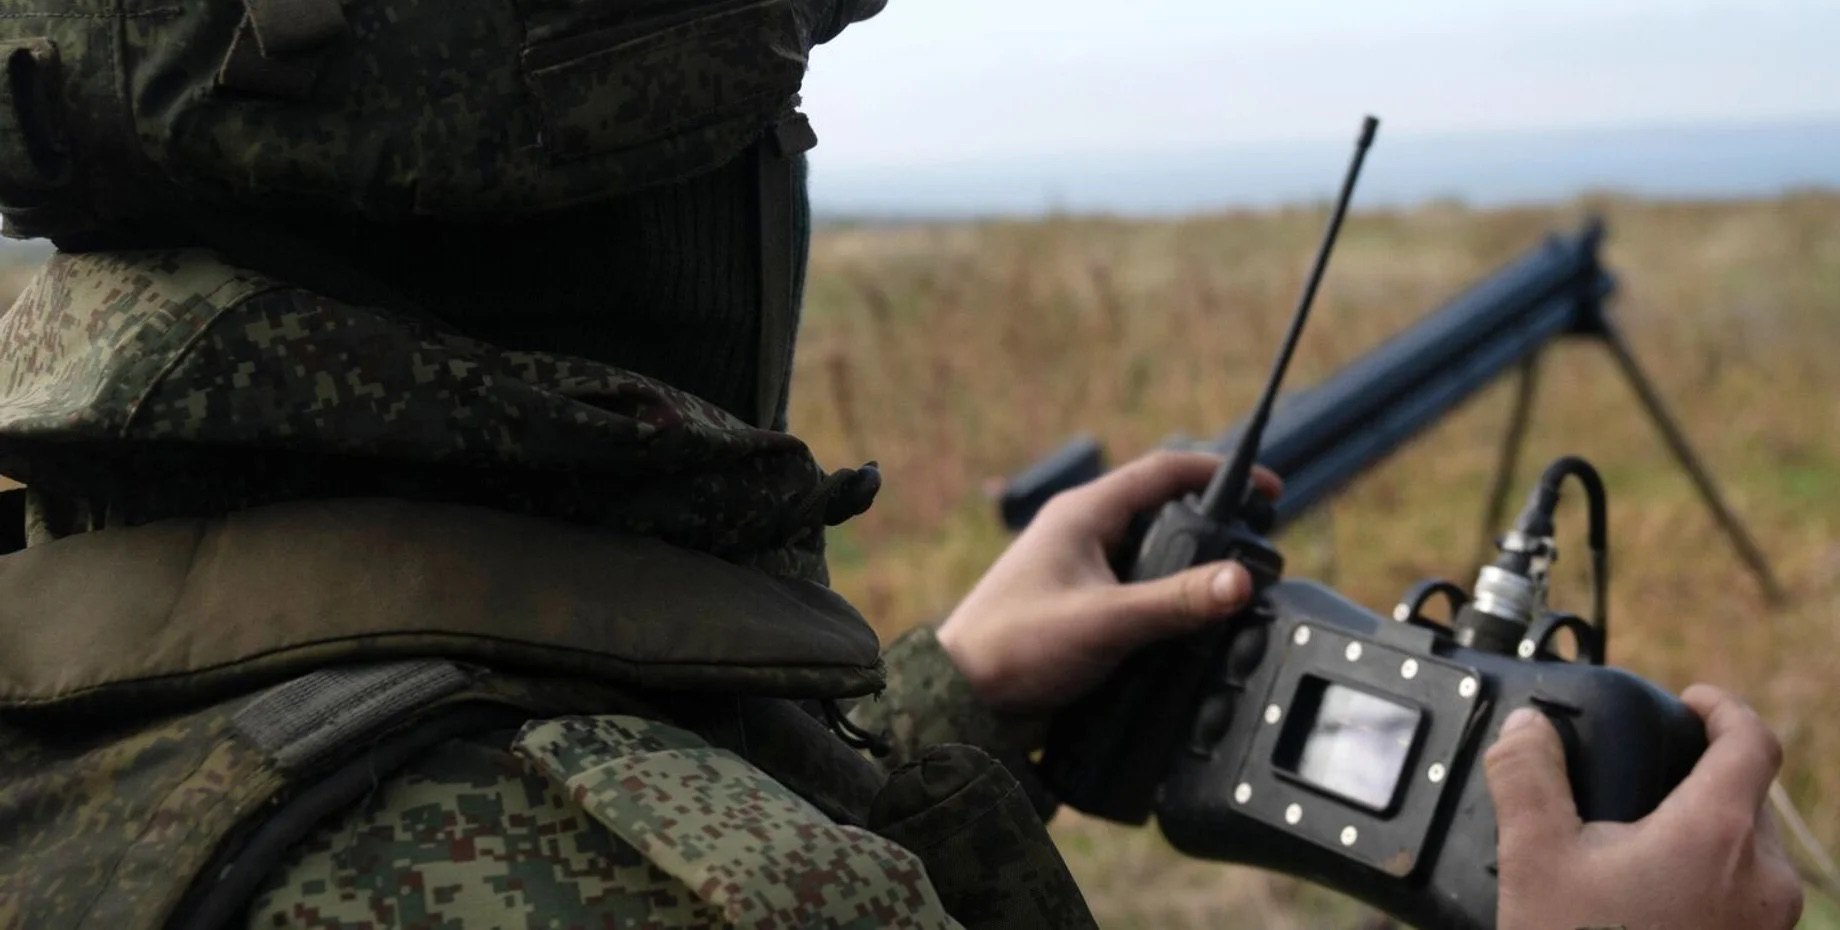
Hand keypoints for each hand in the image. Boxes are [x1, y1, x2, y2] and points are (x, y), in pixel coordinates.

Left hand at [937, 450, 1279, 713]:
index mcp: (1083, 513)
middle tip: (1258, 546)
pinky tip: (1190, 625)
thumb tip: (1240, 580)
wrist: (962, 699)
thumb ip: (1175, 601)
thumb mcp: (1106, 622)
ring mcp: (1080, 569)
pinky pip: (1136, 588)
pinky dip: (1167, 598)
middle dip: (1214, 525)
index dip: (1222, 474)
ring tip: (1233, 590)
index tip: (1269, 489)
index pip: (1165, 471)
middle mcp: (1082, 532)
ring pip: (1152, 553)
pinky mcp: (1081, 605)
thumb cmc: (1013, 649)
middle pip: (1165, 510)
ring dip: (1190, 567)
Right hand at [1486, 684, 1802, 929]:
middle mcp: (1764, 879)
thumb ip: (1528, 776)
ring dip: (1702, 835)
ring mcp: (1768, 927)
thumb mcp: (1534, 859)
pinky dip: (1706, 882)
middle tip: (1638, 783)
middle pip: (1749, 797)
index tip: (1688, 703)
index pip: (1752, 740)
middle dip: (1697, 780)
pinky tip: (1645, 902)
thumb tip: (1528, 727)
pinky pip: (1744, 899)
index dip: (1722, 707)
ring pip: (1748, 852)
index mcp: (1718, 834)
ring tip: (1634, 851)